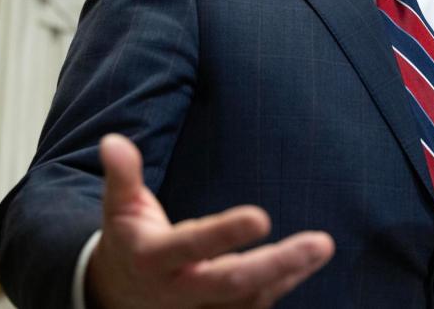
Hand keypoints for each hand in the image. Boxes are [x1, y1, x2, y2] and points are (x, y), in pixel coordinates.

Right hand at [86, 134, 334, 308]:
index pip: (192, 246)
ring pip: (248, 299)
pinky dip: (282, 286)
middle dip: (278, 263)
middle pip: (231, 282)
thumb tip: (113, 141)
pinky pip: (252, 307)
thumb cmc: (130, 239)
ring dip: (288, 274)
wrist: (117, 295)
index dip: (225, 233)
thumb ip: (122, 175)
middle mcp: (178, 290)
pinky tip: (305, 264)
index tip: (261, 217)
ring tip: (320, 248)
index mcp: (154, 258)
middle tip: (320, 243)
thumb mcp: (120, 207)